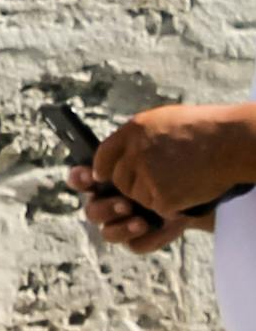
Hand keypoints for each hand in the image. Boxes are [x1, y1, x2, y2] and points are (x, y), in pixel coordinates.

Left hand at [84, 101, 255, 240]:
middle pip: (120, 181)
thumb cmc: (203, 129)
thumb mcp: (163, 121)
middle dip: (133, 186)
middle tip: (158, 182)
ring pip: (137, 197)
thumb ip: (138, 137)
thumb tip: (121, 152)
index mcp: (132, 131)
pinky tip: (186, 193)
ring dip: (154, 196)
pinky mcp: (160, 198)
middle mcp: (134, 153)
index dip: (102, 168)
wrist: (229, 143)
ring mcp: (147, 177)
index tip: (101, 177)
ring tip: (180, 182)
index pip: (104, 155)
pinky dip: (171, 207)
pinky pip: (157, 209)